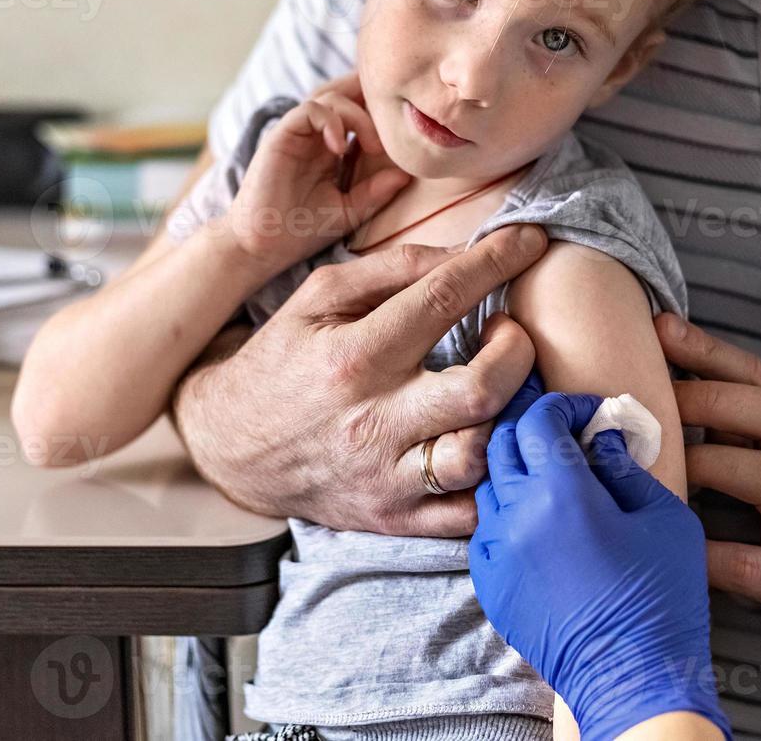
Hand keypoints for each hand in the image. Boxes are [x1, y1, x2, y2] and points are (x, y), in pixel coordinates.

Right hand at [172, 224, 549, 535]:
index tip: (531, 241)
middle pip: (481, 391)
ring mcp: (387, 478)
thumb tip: (464, 252)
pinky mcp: (396, 520)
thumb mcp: (317, 297)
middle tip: (509, 331)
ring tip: (502, 389)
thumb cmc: (283, 361)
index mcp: (354, 356)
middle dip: (517, 350)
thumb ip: (391, 268)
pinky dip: (496, 478)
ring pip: (481, 457)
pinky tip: (491, 440)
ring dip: (511, 416)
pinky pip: (470, 514)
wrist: (229, 448)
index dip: (497, 261)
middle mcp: (373, 421)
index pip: (442, 298)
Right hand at [227, 72, 409, 272]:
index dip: (380, 109)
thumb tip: (408, 173)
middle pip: (345, 92)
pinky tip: (341, 148)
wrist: (263, 246)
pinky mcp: (281, 136)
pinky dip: (330, 121)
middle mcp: (315, 135)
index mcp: (330, 146)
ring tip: (371, 146)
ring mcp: (298, 133)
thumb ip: (376, 191)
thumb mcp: (350, 210)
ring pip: (331, 97)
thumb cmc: (301, 230)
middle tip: (394, 120)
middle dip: (371, 97)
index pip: (358, 109)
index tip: (404, 127)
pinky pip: (309, 110)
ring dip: (357, 115)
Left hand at [471, 383, 730, 740]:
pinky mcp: (490, 584)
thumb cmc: (661, 601)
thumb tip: (602, 439)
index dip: (564, 404)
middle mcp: (518, 515)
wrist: (633, 679)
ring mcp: (497, 551)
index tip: (588, 412)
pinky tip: (536, 522)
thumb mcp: (664, 518)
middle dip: (532, 426)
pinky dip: (505, 513)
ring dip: (516, 469)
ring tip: (551, 477)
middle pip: (503, 442)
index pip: (539, 419)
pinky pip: (484, 530)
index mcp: (562, 492)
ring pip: (489, 484)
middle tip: (562, 431)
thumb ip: (627, 468)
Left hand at [655, 313, 760, 664]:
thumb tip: (661, 387)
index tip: (660, 326)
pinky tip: (668, 549)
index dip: (712, 350)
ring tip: (662, 473)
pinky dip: (706, 555)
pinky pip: (753, 566)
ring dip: (714, 468)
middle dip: (713, 400)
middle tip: (651, 401)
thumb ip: (738, 429)